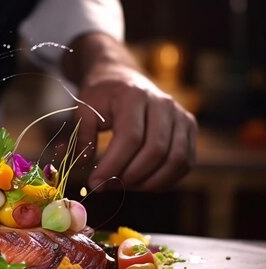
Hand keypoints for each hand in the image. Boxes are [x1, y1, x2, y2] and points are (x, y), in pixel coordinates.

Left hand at [75, 63, 196, 190]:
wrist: (123, 79)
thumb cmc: (102, 98)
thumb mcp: (83, 110)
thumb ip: (82, 136)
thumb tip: (83, 163)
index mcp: (135, 96)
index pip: (130, 138)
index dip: (113, 166)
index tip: (94, 182)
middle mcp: (164, 104)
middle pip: (155, 151)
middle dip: (130, 177)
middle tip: (108, 186)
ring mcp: (181, 115)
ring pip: (175, 160)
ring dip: (149, 182)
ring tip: (124, 185)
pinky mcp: (189, 128)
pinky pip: (185, 162)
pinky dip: (165, 180)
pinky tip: (142, 183)